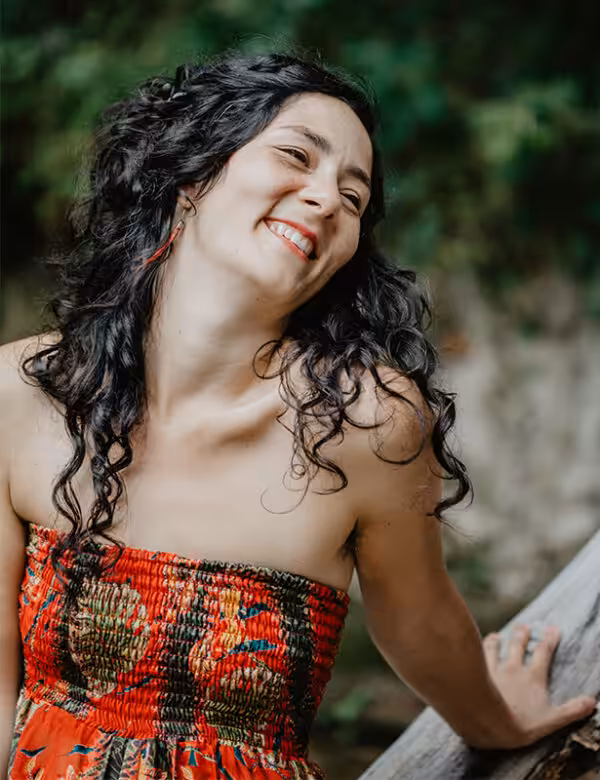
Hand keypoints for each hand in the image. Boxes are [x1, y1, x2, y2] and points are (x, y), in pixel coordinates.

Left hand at [482, 623, 596, 747]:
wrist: (487, 719)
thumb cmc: (520, 722)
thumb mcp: (553, 720)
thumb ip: (572, 710)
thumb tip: (592, 702)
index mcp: (533, 677)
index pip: (543, 654)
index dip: (549, 640)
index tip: (553, 629)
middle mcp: (513, 668)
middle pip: (518, 646)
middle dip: (522, 635)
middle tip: (524, 626)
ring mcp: (494, 669)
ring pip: (495, 648)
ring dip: (496, 641)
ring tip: (496, 635)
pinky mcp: (477, 673)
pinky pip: (477, 657)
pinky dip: (478, 650)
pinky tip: (474, 646)